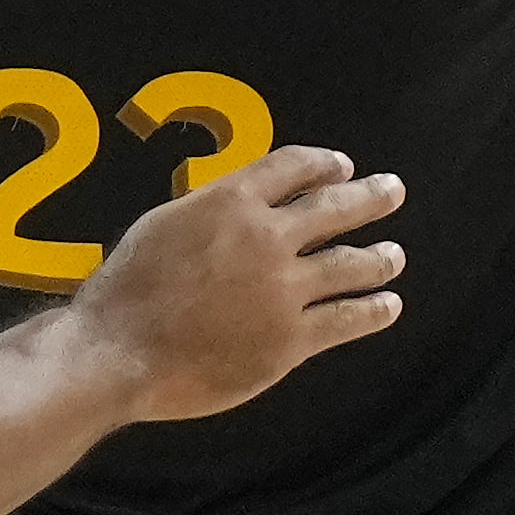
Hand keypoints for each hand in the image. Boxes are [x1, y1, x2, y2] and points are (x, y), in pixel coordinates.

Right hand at [72, 146, 406, 421]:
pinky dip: (373, 311)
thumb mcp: (162, 225)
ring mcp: (283, 289)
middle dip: (370, 197)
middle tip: (392, 191)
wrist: (118, 351)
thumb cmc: (126, 291)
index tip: (342, 166)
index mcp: (230, 200)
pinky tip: (388, 306)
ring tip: (395, 256)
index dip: (323, 164)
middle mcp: (266, 237)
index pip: (293, 167)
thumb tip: (235, 211)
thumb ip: (208, 213)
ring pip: (350, 264)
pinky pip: (346, 319)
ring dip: (380, 258)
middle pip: (334, 207)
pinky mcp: (290, 339)